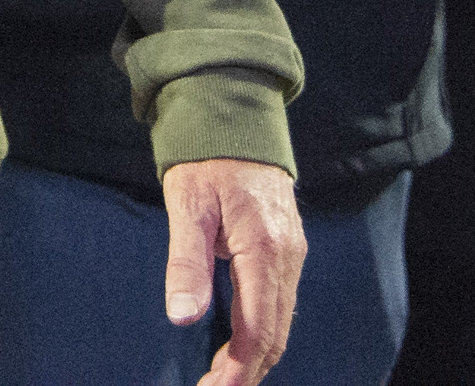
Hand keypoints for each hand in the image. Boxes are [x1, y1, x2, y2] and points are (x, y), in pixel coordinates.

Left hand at [162, 157, 303, 384]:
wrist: (234, 115)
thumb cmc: (206, 159)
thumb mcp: (187, 207)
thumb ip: (186, 264)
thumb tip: (182, 317)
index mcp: (265, 249)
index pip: (257, 328)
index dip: (238, 369)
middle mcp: (288, 255)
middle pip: (275, 332)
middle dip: (247, 370)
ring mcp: (292, 250)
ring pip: (281, 319)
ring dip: (255, 354)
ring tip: (223, 377)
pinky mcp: (287, 245)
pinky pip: (280, 300)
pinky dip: (263, 329)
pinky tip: (240, 342)